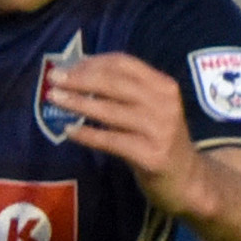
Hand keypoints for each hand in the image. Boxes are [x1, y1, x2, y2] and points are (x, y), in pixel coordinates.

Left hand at [41, 51, 210, 216]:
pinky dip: (87, 135)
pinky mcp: (150, 156)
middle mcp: (164, 103)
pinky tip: (69, 130)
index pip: (124, 63)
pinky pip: (111, 141)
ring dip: (78, 103)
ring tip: (54, 99)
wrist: (188, 179)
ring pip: (110, 111)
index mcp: (164, 85)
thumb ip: (124, 92)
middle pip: (114, 83)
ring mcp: (159, 130)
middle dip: (79, 78)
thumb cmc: (159, 140)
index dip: (92, 62)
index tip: (67, 66)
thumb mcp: (151, 108)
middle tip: (52, 78)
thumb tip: (79, 74)